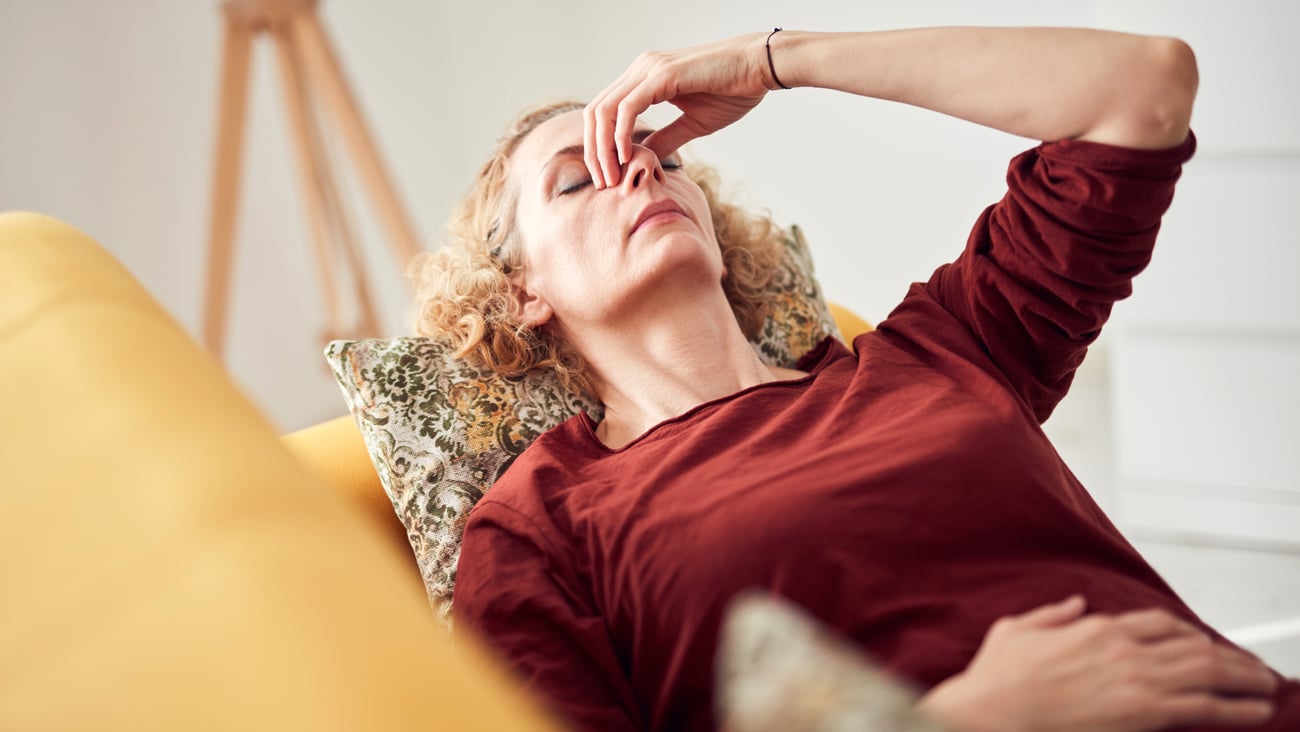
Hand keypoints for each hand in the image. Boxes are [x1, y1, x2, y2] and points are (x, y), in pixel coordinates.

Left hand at [583, 32, 774, 187]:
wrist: (759, 68)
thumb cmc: (733, 91)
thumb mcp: (693, 123)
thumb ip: (666, 138)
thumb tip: (644, 157)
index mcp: (644, 78)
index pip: (605, 112)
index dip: (599, 146)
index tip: (608, 177)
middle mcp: (640, 69)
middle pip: (596, 112)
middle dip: (594, 151)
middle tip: (604, 183)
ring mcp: (648, 69)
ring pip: (605, 110)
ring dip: (603, 148)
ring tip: (612, 176)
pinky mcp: (661, 75)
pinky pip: (627, 108)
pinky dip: (621, 135)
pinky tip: (626, 158)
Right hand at [917, 595, 1278, 731]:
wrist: (989, 713)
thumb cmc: (995, 680)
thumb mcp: (1016, 630)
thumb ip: (1052, 614)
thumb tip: (1074, 603)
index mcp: (1096, 627)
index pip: (1160, 623)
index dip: (1190, 634)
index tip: (1205, 644)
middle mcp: (1124, 648)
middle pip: (1196, 645)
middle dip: (1232, 657)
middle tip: (1254, 668)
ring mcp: (1137, 679)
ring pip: (1210, 670)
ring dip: (1246, 678)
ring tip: (1267, 686)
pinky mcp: (1144, 712)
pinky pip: (1206, 707)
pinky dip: (1239, 707)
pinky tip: (1258, 710)